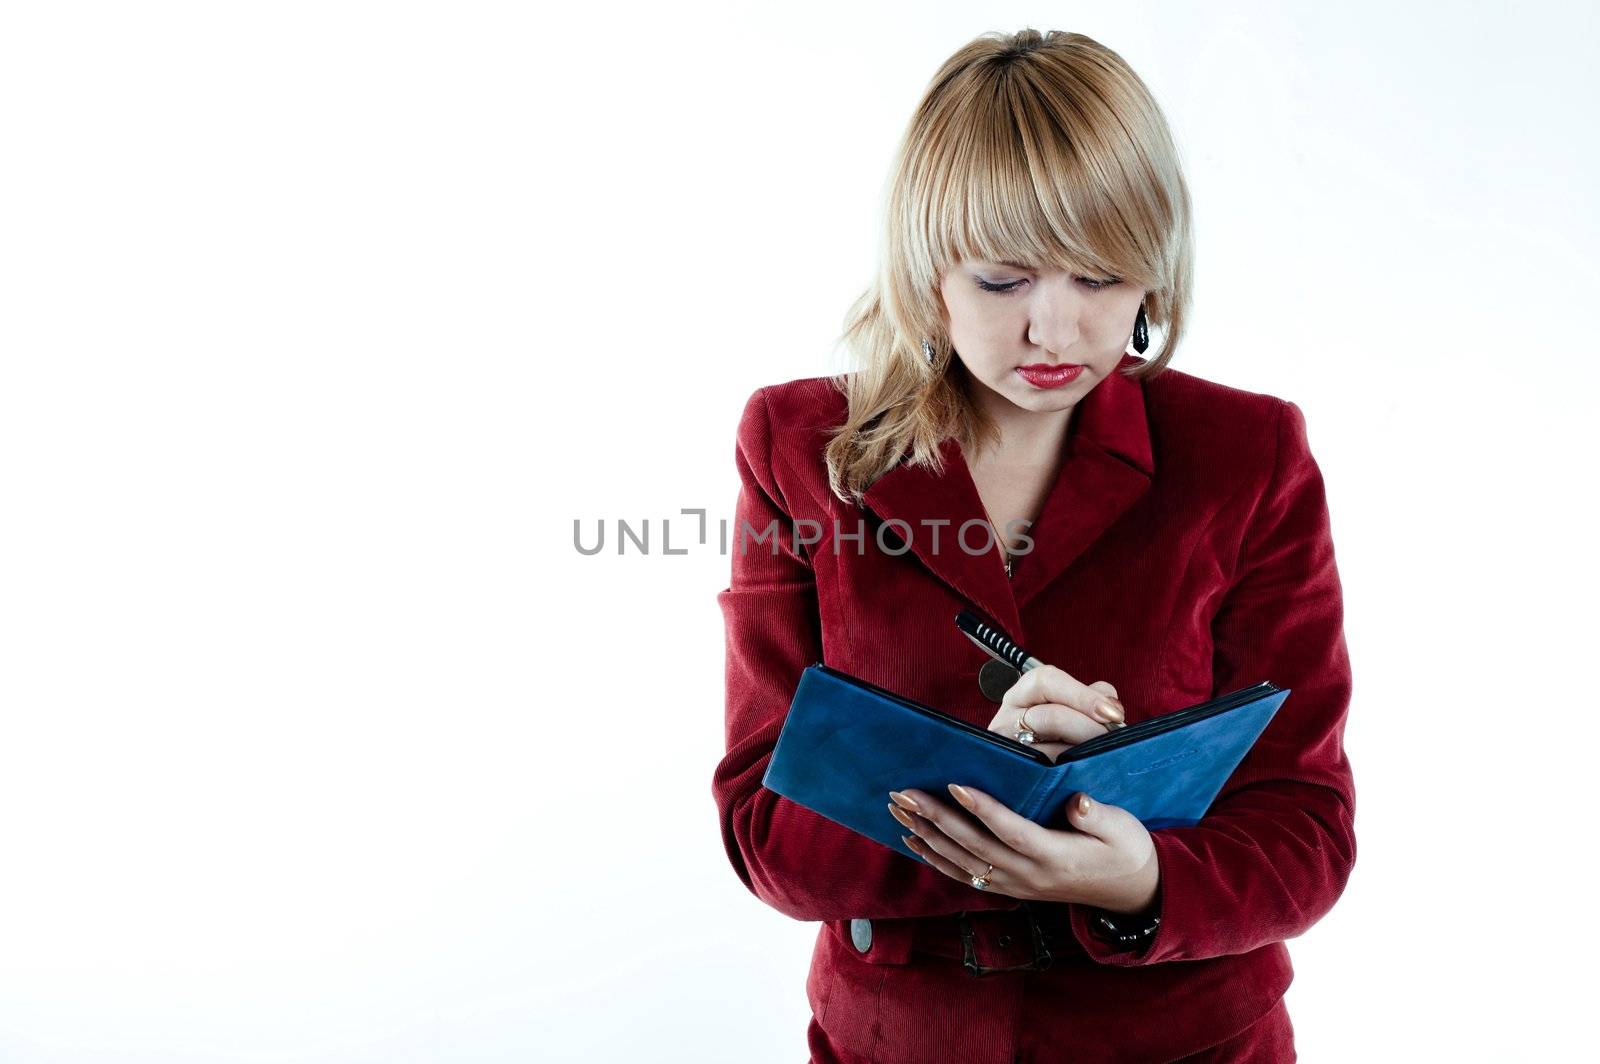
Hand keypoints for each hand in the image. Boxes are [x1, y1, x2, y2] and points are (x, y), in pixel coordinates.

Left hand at [884, 666, 1157, 911]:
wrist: (1129, 892)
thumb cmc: (1125, 850)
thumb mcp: (1123, 829)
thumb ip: (1098, 815)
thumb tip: (1078, 800)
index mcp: (1056, 856)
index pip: (1012, 831)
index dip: (983, 809)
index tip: (954, 784)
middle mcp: (1029, 875)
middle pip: (974, 846)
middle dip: (936, 817)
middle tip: (905, 792)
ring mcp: (1015, 885)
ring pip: (962, 861)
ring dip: (927, 834)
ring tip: (898, 808)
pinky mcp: (1008, 888)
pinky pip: (964, 875)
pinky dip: (934, 858)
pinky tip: (912, 839)